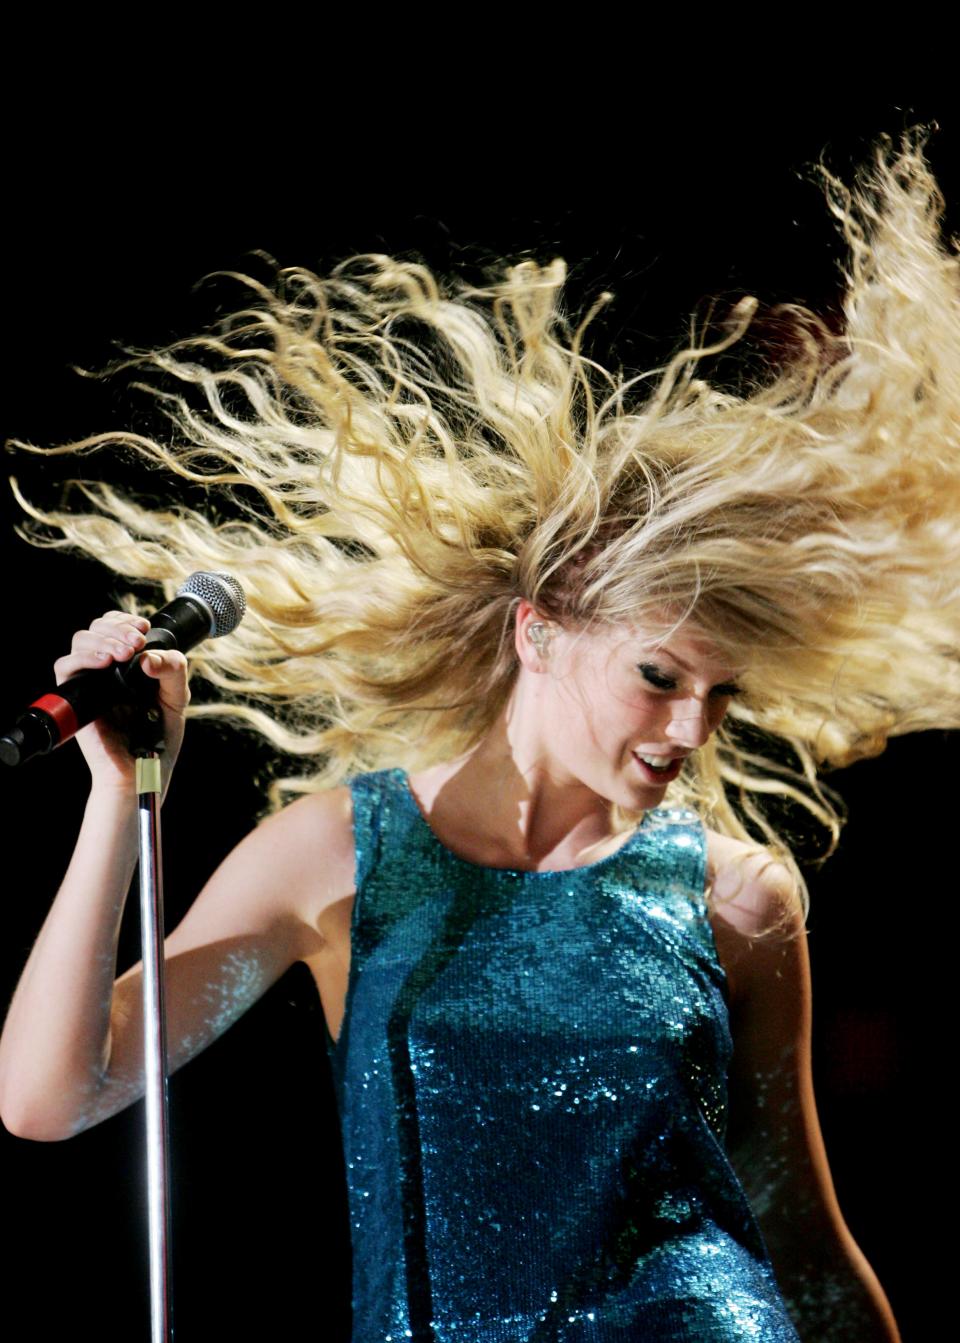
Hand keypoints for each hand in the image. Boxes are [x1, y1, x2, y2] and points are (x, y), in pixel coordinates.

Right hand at [53, 610, 189, 797]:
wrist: (143, 769)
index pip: (115, 627)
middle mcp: (106, 670)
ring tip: (125, 653)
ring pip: (80, 640)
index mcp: (128, 665)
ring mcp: (89, 682)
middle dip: (117, 627)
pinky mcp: (76, 698)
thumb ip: (173, 670)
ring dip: (103, 638)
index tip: (143, 627)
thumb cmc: (158, 737)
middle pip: (96, 627)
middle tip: (136, 642)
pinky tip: (105, 662)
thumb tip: (147, 656)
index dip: (125, 620)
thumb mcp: (176, 697)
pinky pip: (65, 667)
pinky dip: (84, 657)